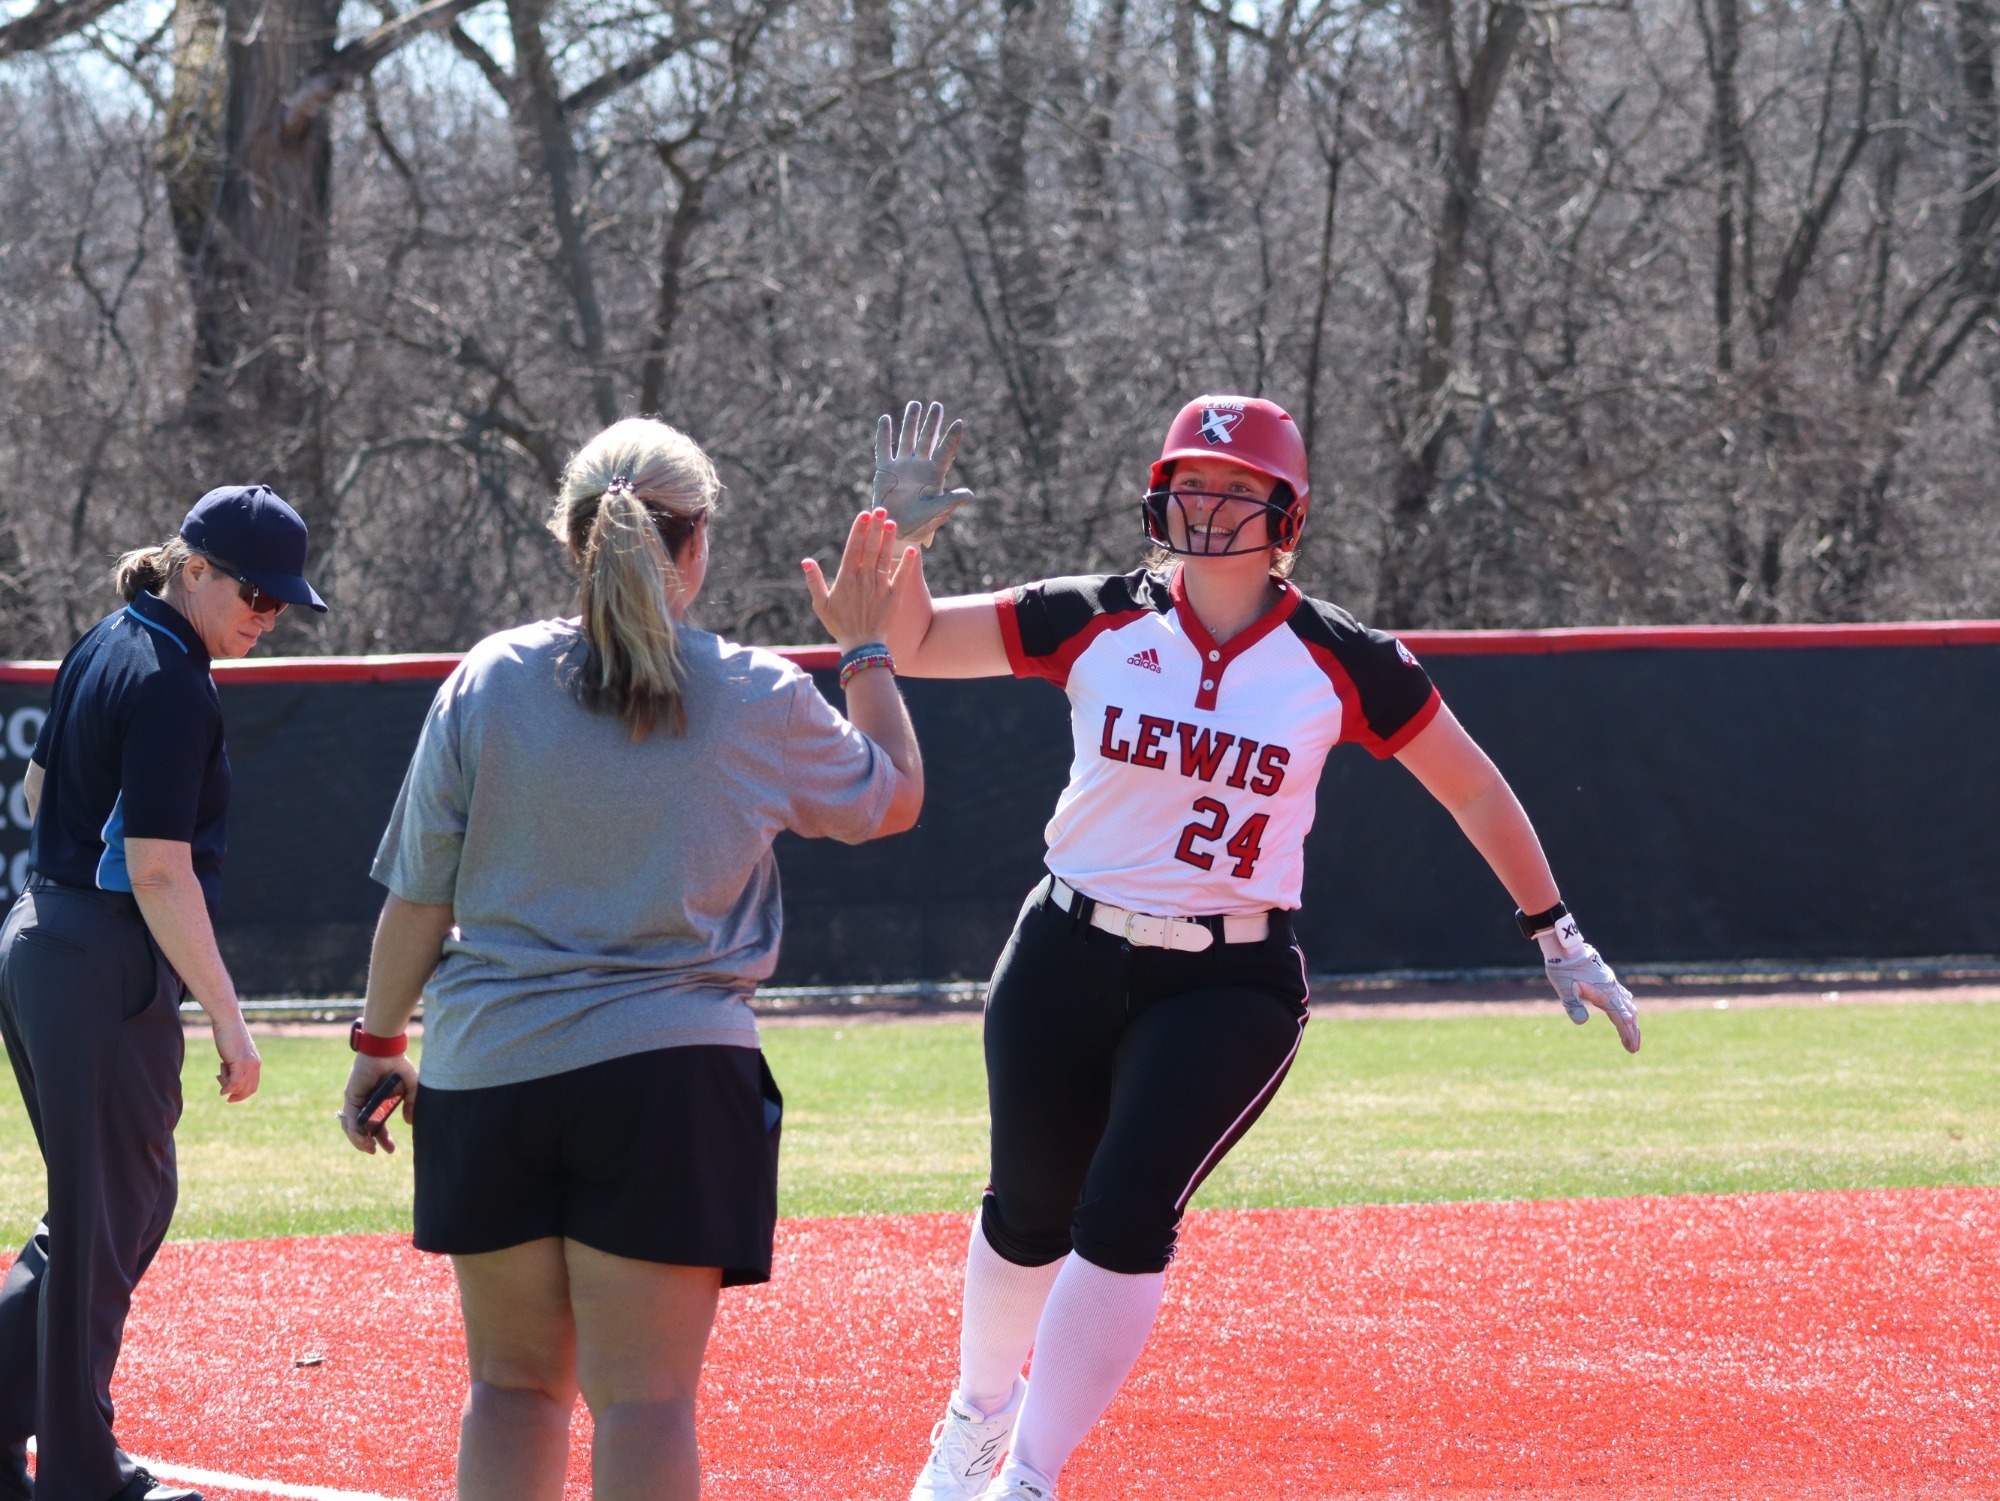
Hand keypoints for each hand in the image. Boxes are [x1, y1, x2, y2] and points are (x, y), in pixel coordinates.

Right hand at [212, 1016, 260, 1102]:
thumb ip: (234, 1064)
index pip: (253, 1085)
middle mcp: (255, 1064)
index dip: (242, 1094)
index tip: (229, 1097)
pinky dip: (227, 1089)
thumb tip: (227, 1074)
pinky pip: (235, 1083)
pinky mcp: (240, 1062)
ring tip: (219, 1073)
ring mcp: (249, 1064)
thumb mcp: (233, 1053)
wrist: (227, 1020)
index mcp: (255, 1062)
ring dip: (227, 1086)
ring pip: (240, 1087)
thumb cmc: (228, 1035)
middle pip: (249, 1089)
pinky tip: (221, 1090)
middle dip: (235, 1094)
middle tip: (222, 1086)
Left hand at [339, 1053, 419, 1155]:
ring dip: (358, 1141)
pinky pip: (350, 1119)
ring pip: (352, 1128)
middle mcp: (365, 1104)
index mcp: (378, 1103)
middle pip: (362, 1130)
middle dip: (367, 1144)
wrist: (386, 1051)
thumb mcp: (410, 1089)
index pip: (377, 1126)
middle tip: (376, 1151)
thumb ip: (410, 1105)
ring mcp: (356, 1101)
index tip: (390, 1150)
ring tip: (369, 1148)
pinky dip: (355, 1132)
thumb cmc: (397, 1066)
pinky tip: (364, 1139)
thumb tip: (410, 1122)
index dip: (383, 1139)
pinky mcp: (351, 1098)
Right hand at [802, 509, 918, 651]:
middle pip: (870, 548)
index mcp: (846, 579)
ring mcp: (879, 588)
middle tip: (880, 509)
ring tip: (892, 522)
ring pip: (884, 558)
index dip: (859, 530)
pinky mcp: (894, 597)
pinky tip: (912, 549)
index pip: (853, 549)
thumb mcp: (821, 605)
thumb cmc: (839, 625)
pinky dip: (907, 563)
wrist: (862, 647)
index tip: (863, 515)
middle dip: (875, 527)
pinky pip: (902, 577)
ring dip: (888, 539)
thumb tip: (806, 561)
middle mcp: (863, 580)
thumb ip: (814, 581)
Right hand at [874, 400, 974, 547]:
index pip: (945, 452)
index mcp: (935, 475)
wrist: (897, 529)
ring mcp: (902, 466)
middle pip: (927, 439)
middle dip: (932, 423)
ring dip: (911, 422)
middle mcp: (920, 466)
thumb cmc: (921, 523)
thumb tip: (970, 494)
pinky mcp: (885, 470)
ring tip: (915, 404)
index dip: (952, 438)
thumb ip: (950, 501)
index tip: (959, 423)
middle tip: (937, 405)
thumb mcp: (937, 512)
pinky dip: (884, 434)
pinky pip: (884, 449)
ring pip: (907, 439)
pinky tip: (885, 419)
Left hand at [1547, 945, 1641, 1052]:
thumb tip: (1581, 1022)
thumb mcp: (1564, 988)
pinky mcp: (1607, 979)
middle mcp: (1612, 989)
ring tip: (1633, 1034)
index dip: (1627, 1034)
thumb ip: (1572, 1005)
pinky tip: (1629, 1008)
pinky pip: (1623, 995)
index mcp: (1605, 994)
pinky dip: (1628, 1006)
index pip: (1621, 1019)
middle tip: (1634, 1049)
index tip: (1632, 1049)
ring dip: (1632, 1020)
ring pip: (1628, 1005)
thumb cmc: (1563, 968)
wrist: (1566, 948)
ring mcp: (1611, 983)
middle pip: (1628, 1014)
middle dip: (1632, 1032)